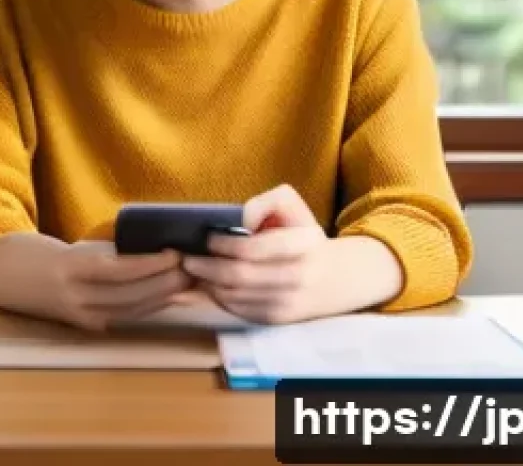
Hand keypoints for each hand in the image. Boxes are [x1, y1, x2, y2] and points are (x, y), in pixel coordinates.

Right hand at [52, 240, 193, 330]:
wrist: (7, 277)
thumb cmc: (43, 254)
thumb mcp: (72, 247)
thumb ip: (106, 251)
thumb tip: (148, 247)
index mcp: (71, 270)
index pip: (119, 272)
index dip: (149, 266)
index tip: (174, 254)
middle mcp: (76, 298)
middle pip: (130, 295)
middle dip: (165, 283)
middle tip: (191, 268)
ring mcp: (81, 316)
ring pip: (131, 310)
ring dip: (163, 298)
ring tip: (187, 282)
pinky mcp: (85, 326)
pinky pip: (124, 318)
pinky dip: (148, 308)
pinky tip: (168, 298)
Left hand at [181, 184, 330, 323]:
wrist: (334, 278)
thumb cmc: (301, 235)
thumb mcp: (291, 206)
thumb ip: (265, 203)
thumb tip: (241, 222)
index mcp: (302, 244)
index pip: (254, 249)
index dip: (224, 244)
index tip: (208, 238)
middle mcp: (298, 276)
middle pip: (240, 276)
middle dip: (207, 267)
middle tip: (188, 259)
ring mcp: (288, 302)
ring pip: (236, 296)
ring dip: (209, 284)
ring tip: (195, 271)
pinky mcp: (278, 319)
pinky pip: (241, 310)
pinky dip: (220, 298)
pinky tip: (211, 285)